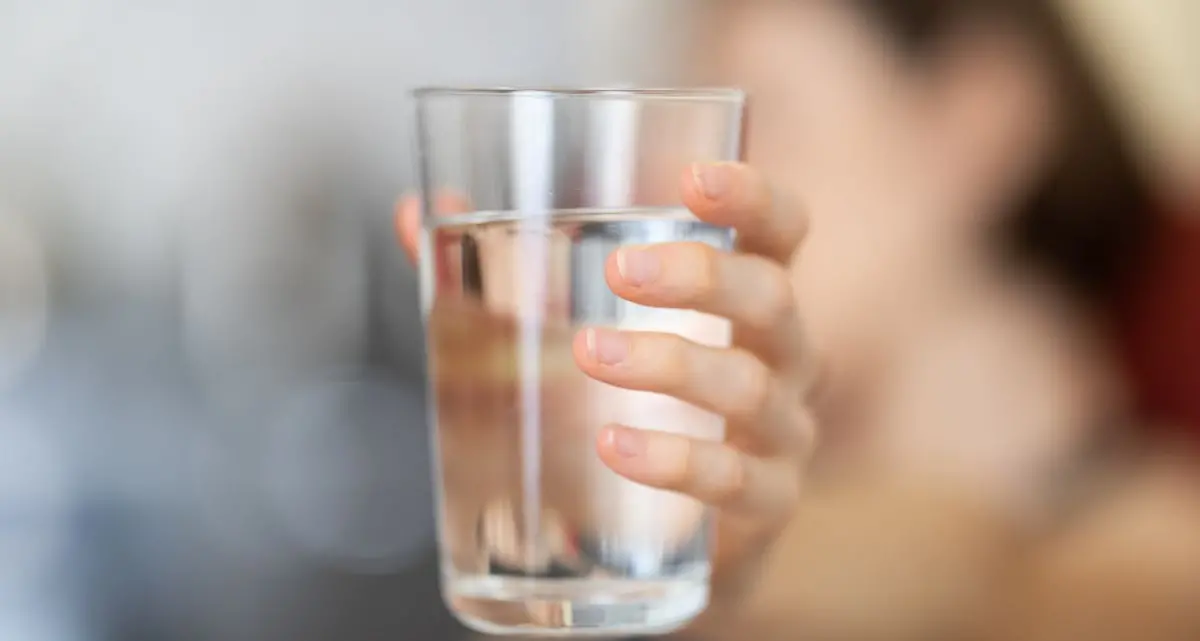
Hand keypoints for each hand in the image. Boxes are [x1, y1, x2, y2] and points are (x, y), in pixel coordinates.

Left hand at [397, 162, 816, 617]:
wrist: (663, 539)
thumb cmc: (630, 407)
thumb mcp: (574, 329)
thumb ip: (501, 271)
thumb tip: (415, 214)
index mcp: (744, 298)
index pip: (781, 230)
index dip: (752, 196)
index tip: (692, 177)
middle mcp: (781, 357)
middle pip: (771, 298)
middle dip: (699, 277)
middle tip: (618, 272)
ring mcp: (781, 433)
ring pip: (747, 386)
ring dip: (668, 364)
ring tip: (590, 354)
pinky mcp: (765, 505)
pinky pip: (736, 481)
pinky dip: (675, 460)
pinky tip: (615, 446)